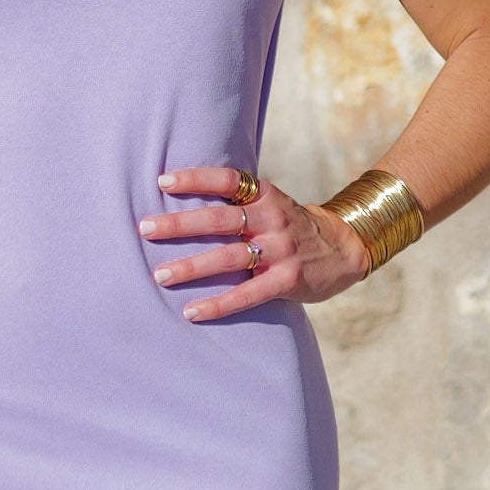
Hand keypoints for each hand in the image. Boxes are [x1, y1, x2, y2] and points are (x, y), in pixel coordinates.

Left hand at [139, 164, 373, 318]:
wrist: (344, 248)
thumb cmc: (291, 226)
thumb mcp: (271, 205)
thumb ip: (237, 204)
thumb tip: (180, 203)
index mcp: (265, 195)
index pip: (228, 180)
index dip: (195, 178)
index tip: (162, 181)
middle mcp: (273, 219)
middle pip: (220, 219)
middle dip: (179, 224)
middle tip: (145, 228)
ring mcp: (281, 250)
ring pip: (229, 257)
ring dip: (191, 266)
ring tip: (160, 275)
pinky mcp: (288, 280)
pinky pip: (247, 294)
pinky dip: (218, 304)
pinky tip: (191, 311)